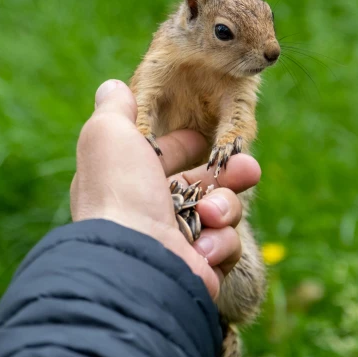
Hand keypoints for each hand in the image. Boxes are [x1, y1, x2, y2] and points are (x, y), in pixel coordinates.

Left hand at [70, 80, 260, 299]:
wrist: (136, 262)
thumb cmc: (120, 193)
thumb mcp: (108, 135)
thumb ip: (115, 108)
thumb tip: (113, 87)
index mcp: (128, 183)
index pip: (163, 160)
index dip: (185, 145)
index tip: (203, 137)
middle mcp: (150, 215)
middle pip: (203, 185)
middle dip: (230, 173)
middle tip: (248, 167)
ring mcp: (176, 244)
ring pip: (222, 214)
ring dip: (224, 208)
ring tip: (211, 215)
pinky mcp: (199, 269)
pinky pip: (226, 247)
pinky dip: (219, 244)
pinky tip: (203, 249)